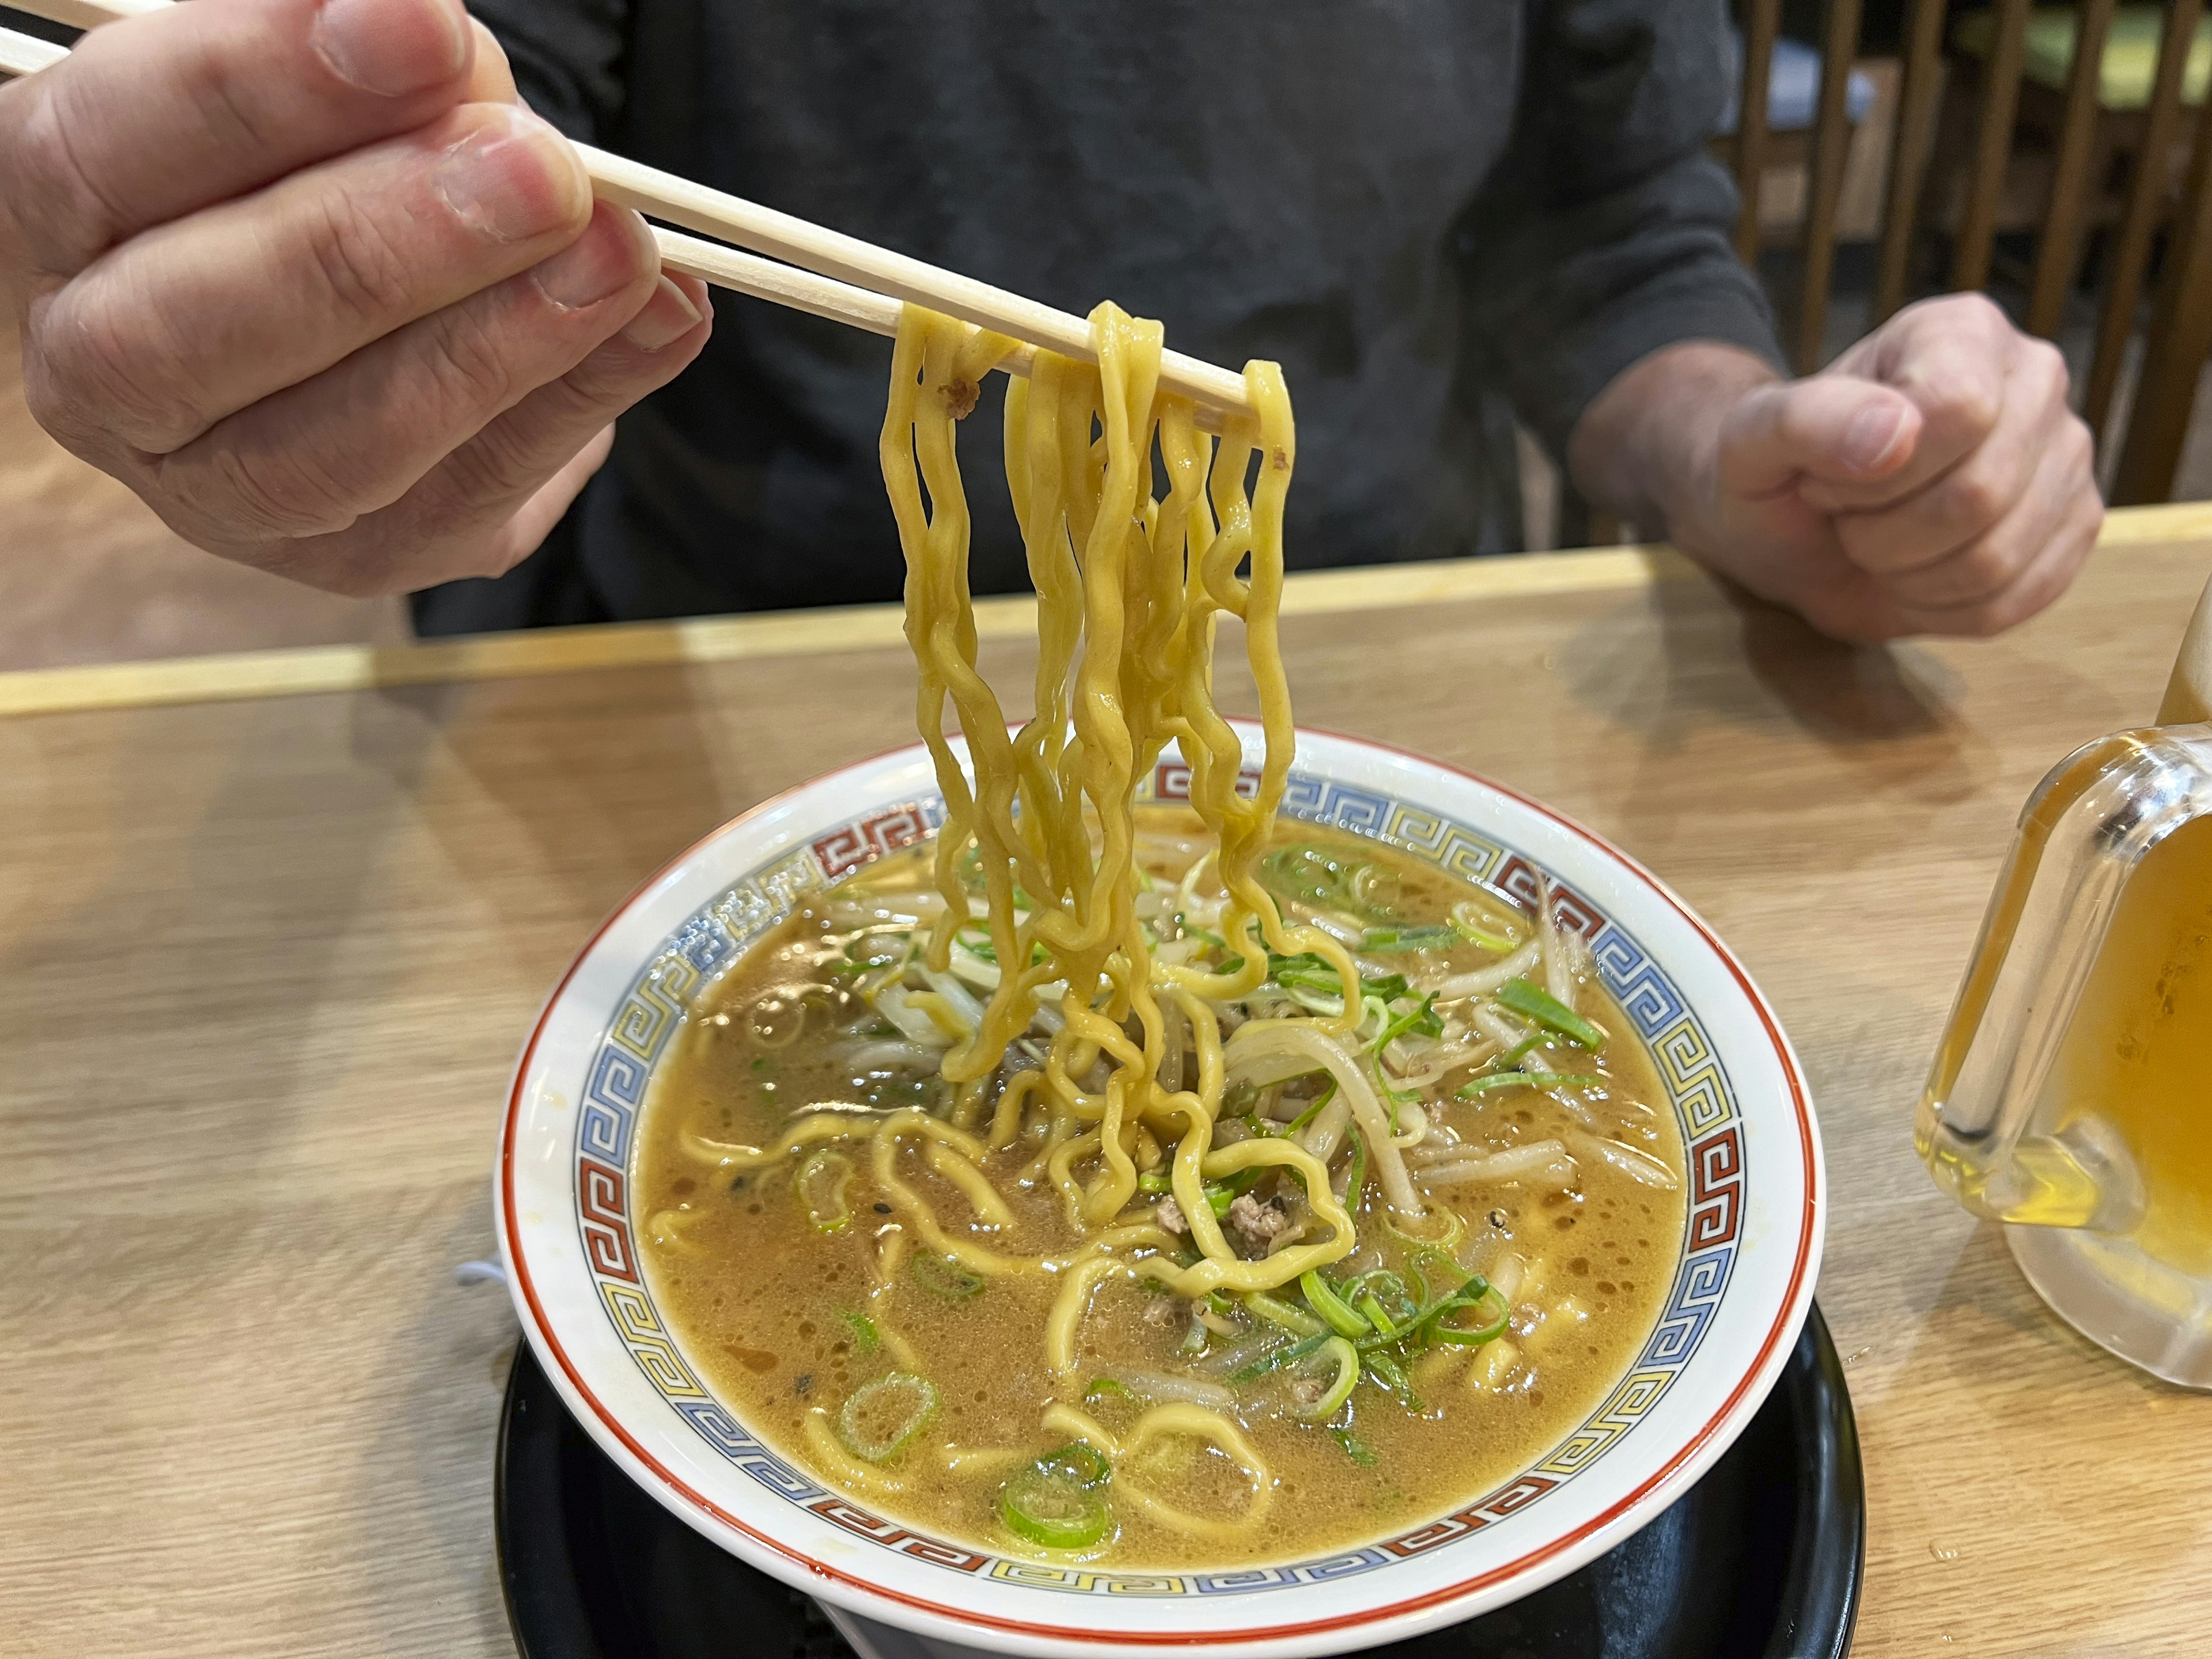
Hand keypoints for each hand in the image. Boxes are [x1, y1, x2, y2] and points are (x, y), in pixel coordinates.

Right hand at [0, 0, 711, 596]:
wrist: (365, 289)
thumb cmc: (334, 148)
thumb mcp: (346, 75)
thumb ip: (395, 75)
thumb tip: (487, 105)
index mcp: (61, 206)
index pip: (117, 143)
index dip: (265, 84)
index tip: (424, 26)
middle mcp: (103, 366)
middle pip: (200, 327)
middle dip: (384, 245)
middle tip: (537, 172)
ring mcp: (221, 487)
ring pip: (338, 447)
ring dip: (497, 345)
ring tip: (621, 253)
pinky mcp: (356, 554)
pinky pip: (463, 499)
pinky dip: (579, 402)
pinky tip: (661, 320)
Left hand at [1574, 295, 2101, 640]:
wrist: (1791, 532)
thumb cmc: (1773, 475)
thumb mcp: (1752, 440)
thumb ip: (1806, 419)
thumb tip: (1897, 432)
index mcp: (1962, 331)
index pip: (1958, 410)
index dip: (1878, 473)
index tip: (1826, 478)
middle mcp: (2034, 379)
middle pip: (1981, 493)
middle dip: (1884, 533)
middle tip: (1847, 519)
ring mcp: (2067, 455)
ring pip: (1998, 558)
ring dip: (1909, 576)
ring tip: (1876, 544)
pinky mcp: (2074, 526)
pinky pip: (2015, 600)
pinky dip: (1942, 610)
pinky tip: (1912, 577)